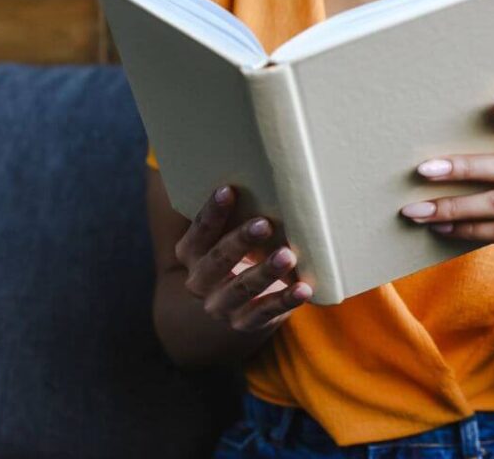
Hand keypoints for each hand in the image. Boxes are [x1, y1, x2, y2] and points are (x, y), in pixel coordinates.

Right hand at [175, 186, 312, 332]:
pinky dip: (286, 301)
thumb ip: (234, 215)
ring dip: (265, 271)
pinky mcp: (245, 322)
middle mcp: (199, 281)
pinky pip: (266, 312)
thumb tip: (264, 171)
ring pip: (242, 288)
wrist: (231, 306)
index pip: (199, 230)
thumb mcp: (225, 237)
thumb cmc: (236, 254)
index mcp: (190, 254)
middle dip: (240, 241)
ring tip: (287, 256)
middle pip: (218, 259)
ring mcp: (221, 305)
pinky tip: (303, 289)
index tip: (229, 189)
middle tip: (264, 224)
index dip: (213, 211)